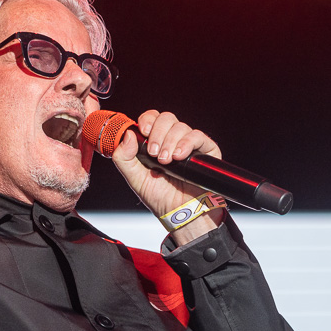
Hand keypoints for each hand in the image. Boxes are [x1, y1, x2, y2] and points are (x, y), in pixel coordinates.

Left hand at [111, 109, 225, 245]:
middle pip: (166, 118)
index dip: (147, 120)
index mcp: (155, 142)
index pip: (152, 118)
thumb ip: (124, 158)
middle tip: (154, 153)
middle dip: (157, 133)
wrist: (180, 213)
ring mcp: (189, 144)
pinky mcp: (206, 150)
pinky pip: (197, 136)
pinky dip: (186, 143)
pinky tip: (179, 157)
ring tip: (166, 161)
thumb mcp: (134, 178)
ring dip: (170, 142)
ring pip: (180, 126)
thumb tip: (127, 135)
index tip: (143, 131)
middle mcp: (172, 140)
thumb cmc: (160, 197)